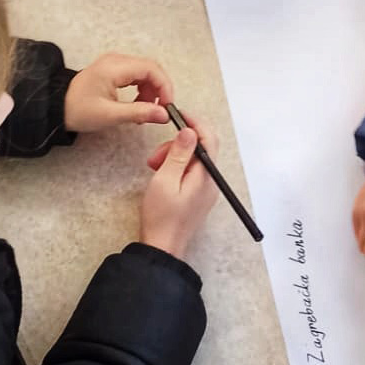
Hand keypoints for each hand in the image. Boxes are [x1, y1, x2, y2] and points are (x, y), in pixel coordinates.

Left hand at [64, 53, 173, 131]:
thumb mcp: (110, 115)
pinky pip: (136, 75)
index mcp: (114, 67)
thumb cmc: (78, 110)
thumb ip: (139, 113)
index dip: (165, 86)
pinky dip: (143, 89)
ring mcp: (115, 63)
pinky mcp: (113, 69)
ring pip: (145, 72)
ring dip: (151, 90)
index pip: (151, 69)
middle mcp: (116, 60)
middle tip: (160, 110)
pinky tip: (138, 104)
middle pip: (150, 68)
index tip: (168, 105)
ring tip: (145, 110)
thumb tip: (164, 114)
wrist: (56, 108)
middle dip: (159, 89)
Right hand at [139, 116, 220, 258]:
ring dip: (174, 156)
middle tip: (156, 156)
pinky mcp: (197, 197)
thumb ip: (178, 154)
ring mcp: (205, 190)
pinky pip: (190, 173)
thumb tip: (190, 131)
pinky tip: (160, 175)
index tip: (178, 115)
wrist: (162, 248)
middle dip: (178, 144)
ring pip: (193, 160)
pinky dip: (175, 168)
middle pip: (201, 148)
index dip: (195, 123)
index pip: (209, 139)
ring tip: (154, 166)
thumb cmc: (161, 216)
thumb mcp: (165, 180)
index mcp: (206, 175)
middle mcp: (211, 181)